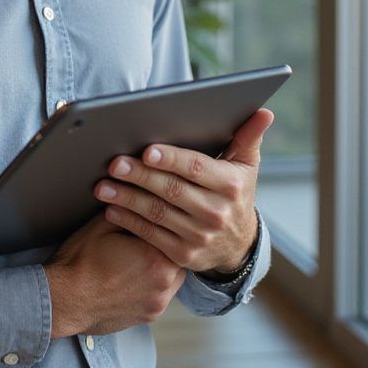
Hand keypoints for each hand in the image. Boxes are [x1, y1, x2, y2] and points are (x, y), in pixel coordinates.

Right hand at [44, 214, 185, 337]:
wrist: (65, 300)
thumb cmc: (80, 263)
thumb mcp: (101, 225)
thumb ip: (126, 209)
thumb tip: (135, 194)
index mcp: (155, 257)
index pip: (173, 231)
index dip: (165, 221)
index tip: (155, 216)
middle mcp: (163, 283)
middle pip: (179, 255)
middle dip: (166, 244)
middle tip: (148, 235)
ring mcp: (157, 303)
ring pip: (175, 277)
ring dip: (164, 265)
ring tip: (143, 255)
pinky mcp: (149, 316)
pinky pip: (162, 295)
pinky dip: (155, 284)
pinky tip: (137, 274)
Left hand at [93, 108, 273, 273]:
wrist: (238, 245)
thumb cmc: (235, 192)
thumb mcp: (246, 166)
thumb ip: (248, 137)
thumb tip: (264, 112)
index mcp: (231, 186)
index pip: (196, 169)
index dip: (171, 159)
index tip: (147, 150)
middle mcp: (216, 213)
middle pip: (171, 190)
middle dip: (140, 176)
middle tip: (114, 163)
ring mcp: (199, 237)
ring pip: (157, 214)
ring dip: (127, 199)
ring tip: (102, 186)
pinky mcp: (183, 255)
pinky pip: (150, 235)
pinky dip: (128, 221)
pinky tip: (110, 208)